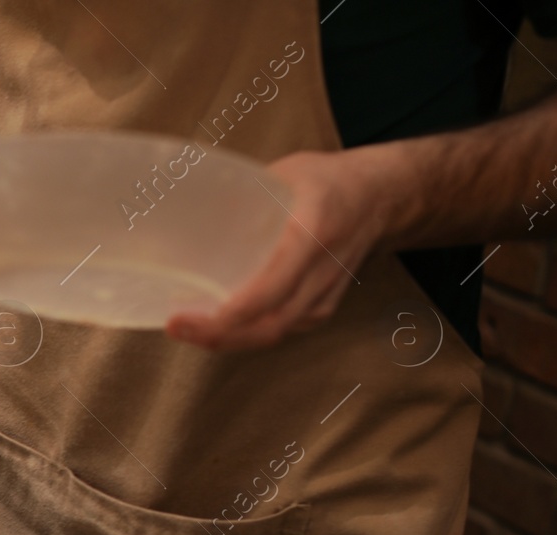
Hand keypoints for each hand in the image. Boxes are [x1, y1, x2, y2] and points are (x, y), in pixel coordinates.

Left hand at [166, 146, 409, 351]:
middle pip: (268, 325)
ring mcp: (324, 297)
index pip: (271, 289)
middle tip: (175, 325)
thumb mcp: (286, 174)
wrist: (381, 198)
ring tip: (185, 328)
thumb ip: (242, 193)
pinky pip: (278, 330)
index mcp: (312, 235)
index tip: (189, 314)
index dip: (230, 313)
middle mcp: (321, 274)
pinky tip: (214, 326)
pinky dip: (244, 334)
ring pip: (272, 333)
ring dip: (226, 339)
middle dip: (217, 335)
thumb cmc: (327, 181)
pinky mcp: (321, 309)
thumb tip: (184, 203)